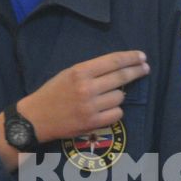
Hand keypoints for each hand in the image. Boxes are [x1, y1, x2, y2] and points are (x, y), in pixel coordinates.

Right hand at [20, 51, 150, 142]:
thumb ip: (91, 70)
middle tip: (145, 68)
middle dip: (137, 71)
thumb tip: (119, 66)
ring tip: (106, 97)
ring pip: (120, 96)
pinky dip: (115, 111)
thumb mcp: (68, 73)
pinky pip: (117, 114)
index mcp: (79, 72)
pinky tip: (105, 110)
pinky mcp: (93, 123)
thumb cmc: (52, 93)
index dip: (131, 57)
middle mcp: (87, 88)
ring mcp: (91, 107)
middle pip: (121, 76)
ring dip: (118, 95)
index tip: (142, 56)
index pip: (113, 61)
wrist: (35, 118)